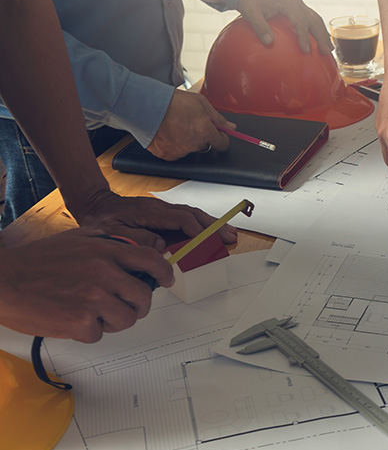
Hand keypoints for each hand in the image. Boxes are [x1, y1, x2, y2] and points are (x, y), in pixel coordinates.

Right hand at [0, 229, 174, 342]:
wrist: (3, 281)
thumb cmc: (34, 261)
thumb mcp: (76, 240)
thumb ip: (105, 243)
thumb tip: (130, 250)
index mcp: (104, 251)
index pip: (150, 260)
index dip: (165, 272)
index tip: (167, 280)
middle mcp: (103, 273)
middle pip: (143, 296)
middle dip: (138, 305)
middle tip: (127, 307)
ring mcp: (94, 298)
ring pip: (126, 318)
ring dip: (114, 320)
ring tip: (93, 313)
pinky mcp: (81, 322)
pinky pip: (100, 334)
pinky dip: (88, 331)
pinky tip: (71, 319)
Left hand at [71, 188, 237, 250]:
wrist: (96, 205)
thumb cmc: (103, 220)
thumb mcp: (113, 232)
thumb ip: (137, 238)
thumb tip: (161, 245)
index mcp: (151, 212)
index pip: (181, 219)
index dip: (196, 230)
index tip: (209, 241)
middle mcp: (161, 208)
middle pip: (194, 215)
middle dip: (214, 226)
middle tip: (230, 236)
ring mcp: (164, 210)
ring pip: (194, 215)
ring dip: (213, 224)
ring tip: (229, 233)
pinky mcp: (164, 214)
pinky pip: (188, 218)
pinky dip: (203, 224)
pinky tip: (212, 231)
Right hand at [148, 90, 231, 160]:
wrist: (145, 105)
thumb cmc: (172, 101)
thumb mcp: (200, 103)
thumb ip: (218, 118)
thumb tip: (231, 127)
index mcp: (205, 131)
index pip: (222, 144)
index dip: (221, 138)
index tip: (219, 135)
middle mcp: (194, 144)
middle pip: (204, 146)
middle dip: (201, 137)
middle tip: (190, 124)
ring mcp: (180, 151)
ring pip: (189, 149)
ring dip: (186, 141)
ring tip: (176, 126)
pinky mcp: (167, 155)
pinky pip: (175, 152)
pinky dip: (173, 145)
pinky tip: (167, 132)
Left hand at [237, 0, 331, 53]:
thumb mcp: (250, 12)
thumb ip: (259, 26)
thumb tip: (269, 42)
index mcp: (287, 1)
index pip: (300, 19)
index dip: (304, 35)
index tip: (306, 50)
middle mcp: (296, 1)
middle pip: (313, 19)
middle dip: (321, 36)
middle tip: (326, 52)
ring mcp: (299, 3)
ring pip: (315, 18)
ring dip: (323, 34)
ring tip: (329, 49)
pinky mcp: (299, 7)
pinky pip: (311, 18)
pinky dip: (318, 30)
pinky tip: (321, 41)